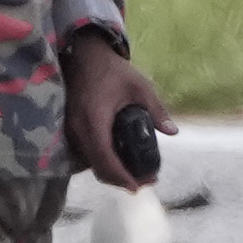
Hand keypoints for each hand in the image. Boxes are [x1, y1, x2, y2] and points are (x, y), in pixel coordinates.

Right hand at [63, 30, 175, 191]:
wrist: (85, 56)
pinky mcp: (69, 130)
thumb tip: (172, 132)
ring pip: (89, 164)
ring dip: (110, 173)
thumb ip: (156, 110)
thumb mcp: (139, 87)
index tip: (138, 186)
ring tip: (132, 173)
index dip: (121, 177)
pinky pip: (84, 155)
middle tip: (142, 182)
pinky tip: (117, 160)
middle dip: (119, 180)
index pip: (106, 159)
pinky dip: (101, 162)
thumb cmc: (113, 70)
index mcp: (95, 120)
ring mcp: (71, 131)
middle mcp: (78, 130)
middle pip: (97, 168)